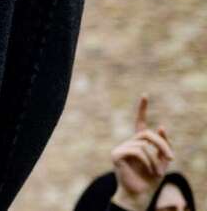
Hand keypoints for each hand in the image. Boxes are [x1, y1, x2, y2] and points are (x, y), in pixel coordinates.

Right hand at [111, 95, 174, 209]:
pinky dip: (148, 161)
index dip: (142, 109)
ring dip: (155, 159)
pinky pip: (137, 151)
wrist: (140, 195)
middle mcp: (129, 143)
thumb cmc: (151, 180)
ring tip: (158, 172)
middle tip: (171, 158)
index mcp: (139, 143)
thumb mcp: (162, 161)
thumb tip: (160, 126)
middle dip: (162, 144)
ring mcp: (121, 148)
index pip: (140, 122)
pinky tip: (150, 171)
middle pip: (147, 134)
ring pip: (144, 144)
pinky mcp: (116, 154)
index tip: (145, 95)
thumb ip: (163, 144)